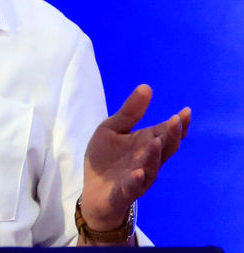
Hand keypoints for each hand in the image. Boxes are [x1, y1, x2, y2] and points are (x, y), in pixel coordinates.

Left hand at [81, 84, 190, 229]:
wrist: (93, 189)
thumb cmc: (106, 158)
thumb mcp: (113, 129)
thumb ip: (129, 112)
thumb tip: (147, 86)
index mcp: (146, 143)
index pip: (166, 133)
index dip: (178, 124)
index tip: (186, 112)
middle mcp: (148, 161)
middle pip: (165, 149)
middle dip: (171, 136)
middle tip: (176, 121)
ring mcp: (138, 177)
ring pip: (151, 167)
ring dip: (154, 156)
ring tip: (156, 142)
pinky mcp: (124, 191)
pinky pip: (132, 187)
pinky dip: (136, 181)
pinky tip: (137, 173)